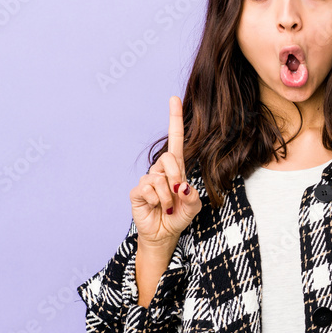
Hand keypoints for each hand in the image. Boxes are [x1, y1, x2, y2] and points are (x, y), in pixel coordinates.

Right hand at [129, 95, 201, 254]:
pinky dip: (158, 201)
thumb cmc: (179, 216)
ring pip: (159, 178)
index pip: (175, 139)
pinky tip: (157, 207)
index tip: (174, 98)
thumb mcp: (194, 206)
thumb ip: (193, 196)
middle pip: (169, 158)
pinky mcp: (137, 192)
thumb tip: (181, 186)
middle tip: (177, 193)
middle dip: (176, 176)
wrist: (165, 234)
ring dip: (168, 196)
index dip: (174, 119)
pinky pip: (148, 189)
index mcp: (176, 167)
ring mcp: (147, 180)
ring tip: (167, 206)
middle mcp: (160, 170)